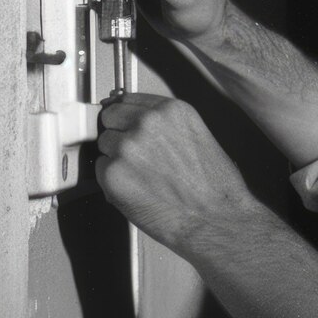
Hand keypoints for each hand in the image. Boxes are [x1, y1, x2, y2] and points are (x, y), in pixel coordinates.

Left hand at [95, 93, 252, 249]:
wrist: (216, 219)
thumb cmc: (214, 188)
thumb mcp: (197, 137)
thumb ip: (166, 125)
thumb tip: (139, 123)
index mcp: (172, 110)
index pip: (128, 98)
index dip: (125, 115)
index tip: (122, 121)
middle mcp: (149, 123)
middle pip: (110, 118)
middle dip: (118, 134)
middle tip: (135, 157)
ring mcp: (129, 147)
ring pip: (104, 145)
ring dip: (116, 160)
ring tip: (143, 178)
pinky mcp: (114, 174)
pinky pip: (101, 171)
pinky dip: (113, 183)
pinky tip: (138, 190)